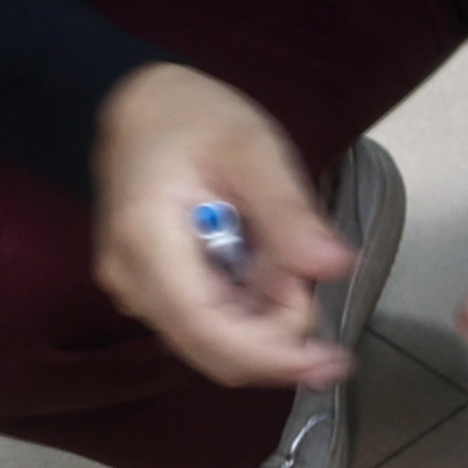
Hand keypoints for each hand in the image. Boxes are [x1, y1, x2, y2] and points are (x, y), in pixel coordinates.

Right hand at [90, 63, 353, 389]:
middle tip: (305, 272)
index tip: (333, 360)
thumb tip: (335, 266)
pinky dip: (251, 309)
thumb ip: (289, 211)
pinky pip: (212, 324)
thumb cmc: (192, 117)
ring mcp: (137, 292)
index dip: (273, 357)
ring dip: (267, 318)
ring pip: (218, 343)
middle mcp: (131, 282)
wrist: (139, 107)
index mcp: (145, 242)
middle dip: (278, 335)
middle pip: (216, 351)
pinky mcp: (153, 295)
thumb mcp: (251, 148)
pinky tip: (262, 264)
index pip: (208, 331)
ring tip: (280, 253)